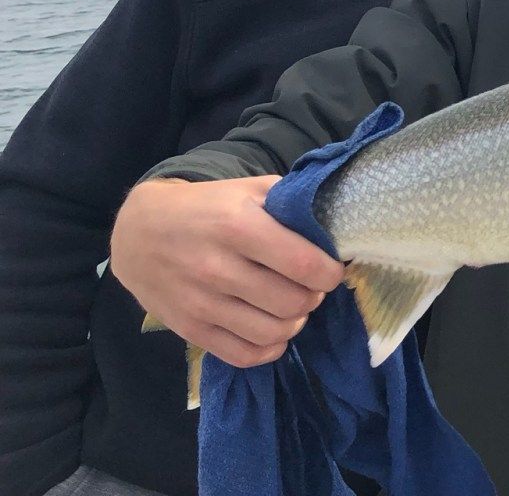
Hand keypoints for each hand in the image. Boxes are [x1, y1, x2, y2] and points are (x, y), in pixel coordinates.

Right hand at [110, 177, 344, 367]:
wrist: (137, 234)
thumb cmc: (205, 207)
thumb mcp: (248, 189)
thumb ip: (290, 205)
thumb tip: (333, 226)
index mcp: (238, 226)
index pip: (305, 264)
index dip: (330, 272)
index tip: (331, 268)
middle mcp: (219, 268)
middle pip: (293, 302)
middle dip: (314, 296)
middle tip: (311, 286)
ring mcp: (201, 304)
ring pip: (272, 332)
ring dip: (295, 322)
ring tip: (292, 305)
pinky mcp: (190, 330)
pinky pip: (243, 355)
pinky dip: (269, 348)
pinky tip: (273, 329)